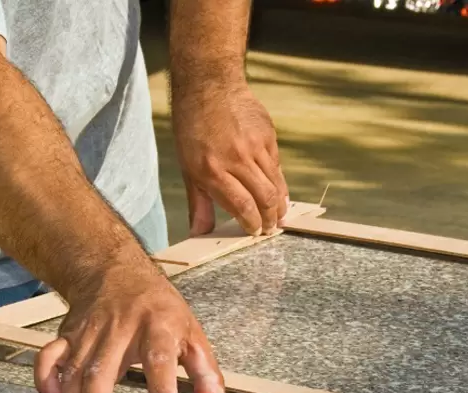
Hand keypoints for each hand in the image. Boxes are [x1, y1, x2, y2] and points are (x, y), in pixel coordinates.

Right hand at [33, 259, 230, 392]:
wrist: (116, 271)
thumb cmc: (159, 308)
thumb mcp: (191, 333)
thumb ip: (206, 374)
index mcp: (157, 325)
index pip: (159, 357)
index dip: (162, 388)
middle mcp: (119, 327)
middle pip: (103, 365)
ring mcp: (89, 331)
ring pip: (73, 367)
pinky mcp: (67, 334)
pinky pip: (48, 357)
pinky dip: (46, 380)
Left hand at [173, 81, 287, 235]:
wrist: (209, 85)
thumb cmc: (192, 127)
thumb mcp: (188, 167)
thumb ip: (198, 202)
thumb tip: (200, 232)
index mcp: (212, 170)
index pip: (242, 206)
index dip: (252, 224)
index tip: (254, 233)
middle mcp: (236, 159)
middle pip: (265, 198)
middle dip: (270, 219)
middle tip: (270, 228)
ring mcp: (255, 146)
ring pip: (276, 184)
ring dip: (280, 204)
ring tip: (279, 214)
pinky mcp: (268, 135)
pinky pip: (277, 165)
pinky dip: (278, 181)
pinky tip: (276, 189)